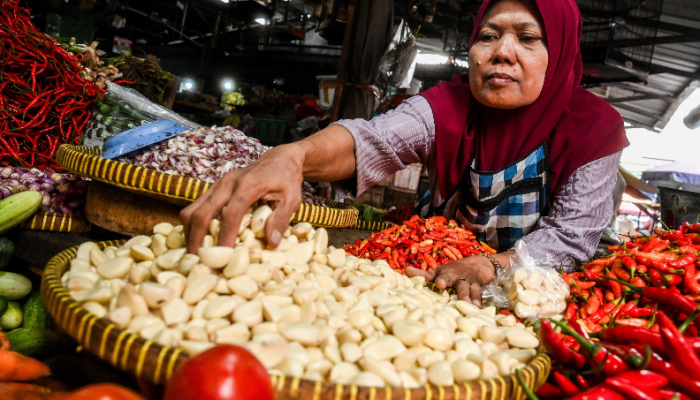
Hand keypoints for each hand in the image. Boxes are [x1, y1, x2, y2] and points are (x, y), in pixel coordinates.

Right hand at [180, 143, 304, 253]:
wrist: (279, 158)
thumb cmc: (287, 179)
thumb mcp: (293, 198)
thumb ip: (281, 218)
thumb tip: (271, 242)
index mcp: (248, 186)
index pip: (230, 215)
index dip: (225, 237)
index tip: (224, 256)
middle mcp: (228, 183)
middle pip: (202, 212)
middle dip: (196, 238)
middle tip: (196, 260)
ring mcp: (218, 184)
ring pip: (193, 208)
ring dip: (190, 231)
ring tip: (194, 252)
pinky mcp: (215, 187)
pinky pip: (197, 206)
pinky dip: (194, 223)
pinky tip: (199, 238)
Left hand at [406, 255, 496, 306]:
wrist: (479, 264)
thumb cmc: (453, 271)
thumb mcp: (438, 271)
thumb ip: (423, 274)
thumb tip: (405, 270)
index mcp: (447, 275)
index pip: (443, 277)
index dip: (442, 279)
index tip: (440, 283)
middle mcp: (459, 279)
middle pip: (460, 285)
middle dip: (459, 291)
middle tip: (461, 299)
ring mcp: (470, 283)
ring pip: (472, 290)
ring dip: (472, 297)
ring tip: (473, 306)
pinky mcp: (480, 288)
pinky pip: (481, 295)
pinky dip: (481, 301)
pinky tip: (480, 309)